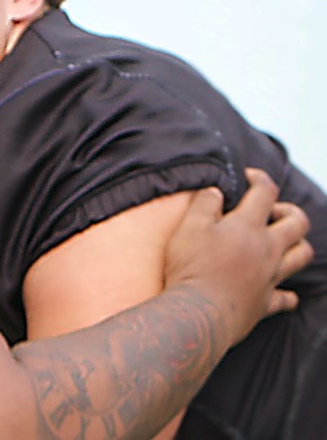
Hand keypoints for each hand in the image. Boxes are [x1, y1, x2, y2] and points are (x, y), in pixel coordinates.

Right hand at [164, 169, 312, 344]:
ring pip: (302, 255)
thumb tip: (215, 192)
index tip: (248, 177)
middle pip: (298, 223)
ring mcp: (270, 277)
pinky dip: (286, 292)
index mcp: (248, 227)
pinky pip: (286, 297)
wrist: (198, 314)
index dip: (259, 178)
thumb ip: (203, 204)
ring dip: (296, 245)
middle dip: (288, 211)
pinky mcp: (265, 303)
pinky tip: (277, 289)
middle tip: (270, 213)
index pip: (265, 192)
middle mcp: (267, 250)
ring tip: (279, 243)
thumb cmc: (190, 268)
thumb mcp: (188, 227)